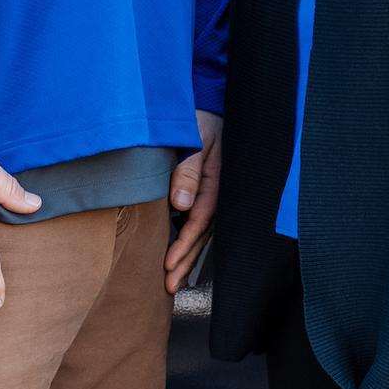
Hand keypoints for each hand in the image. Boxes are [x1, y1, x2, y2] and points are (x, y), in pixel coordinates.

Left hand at [166, 109, 221, 292]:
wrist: (211, 102)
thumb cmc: (200, 118)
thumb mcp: (194, 139)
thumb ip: (188, 170)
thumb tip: (181, 205)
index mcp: (217, 181)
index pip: (199, 221)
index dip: (183, 245)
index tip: (168, 265)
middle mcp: (219, 191)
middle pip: (203, 234)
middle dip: (186, 261)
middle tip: (170, 286)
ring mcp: (216, 191)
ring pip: (203, 231)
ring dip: (188, 255)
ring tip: (174, 279)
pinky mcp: (209, 188)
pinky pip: (201, 219)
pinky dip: (191, 238)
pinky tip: (181, 252)